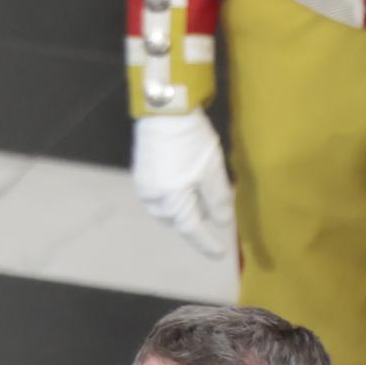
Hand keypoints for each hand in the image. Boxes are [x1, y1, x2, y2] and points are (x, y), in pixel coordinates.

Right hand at [132, 109, 233, 258]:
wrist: (162, 110)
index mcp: (172, 202)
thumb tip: (224, 223)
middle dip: (196, 221)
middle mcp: (154, 201)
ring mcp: (145, 188)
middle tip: (215, 215)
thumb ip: (218, 199)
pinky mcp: (141, 176)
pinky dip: (175, 197)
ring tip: (200, 199)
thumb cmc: (190, 140)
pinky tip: (185, 185)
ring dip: (185, 209)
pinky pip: (160, 197)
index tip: (220, 254)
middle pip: (179, 221)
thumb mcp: (212, 169)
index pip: (193, 229)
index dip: (207, 242)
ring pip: (168, 210)